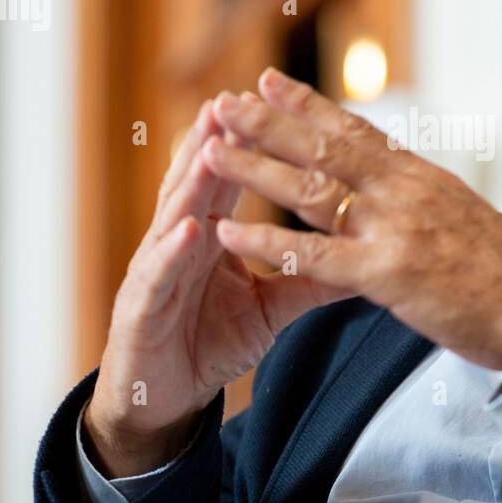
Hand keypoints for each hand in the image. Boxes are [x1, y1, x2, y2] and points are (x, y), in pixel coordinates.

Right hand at [87, 95, 350, 477]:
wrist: (164, 402)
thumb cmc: (210, 343)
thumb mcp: (270, 308)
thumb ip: (307, 276)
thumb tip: (361, 253)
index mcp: (209, 236)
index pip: (231, 181)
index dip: (250, 145)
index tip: (274, 105)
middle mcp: (178, 242)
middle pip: (199, 185)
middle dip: (216, 142)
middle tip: (233, 100)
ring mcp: (155, 270)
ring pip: (174, 216)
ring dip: (192, 181)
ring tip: (211, 145)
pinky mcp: (139, 307)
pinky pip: (158, 274)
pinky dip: (172, 250)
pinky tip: (190, 228)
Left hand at [204, 68, 501, 373]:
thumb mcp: (465, 219)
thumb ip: (423, 202)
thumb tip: (397, 190)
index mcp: (423, 179)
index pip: (358, 131)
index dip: (309, 106)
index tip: (270, 83)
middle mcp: (406, 192)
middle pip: (326, 147)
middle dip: (269, 122)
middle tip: (224, 100)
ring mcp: (396, 230)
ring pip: (312, 190)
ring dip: (255, 169)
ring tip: (209, 150)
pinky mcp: (389, 275)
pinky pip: (313, 256)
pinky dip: (266, 244)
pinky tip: (227, 235)